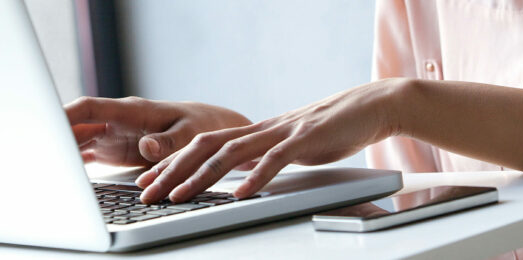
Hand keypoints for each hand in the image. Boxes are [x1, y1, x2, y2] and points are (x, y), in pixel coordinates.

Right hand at [65, 96, 251, 165]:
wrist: (208, 128)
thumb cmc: (201, 126)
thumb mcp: (190, 134)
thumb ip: (169, 142)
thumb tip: (147, 147)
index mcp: (132, 111)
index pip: (90, 107)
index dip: (66, 115)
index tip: (48, 125)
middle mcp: (117, 120)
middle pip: (76, 125)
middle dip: (56, 136)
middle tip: (42, 156)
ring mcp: (113, 134)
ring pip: (77, 139)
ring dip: (61, 150)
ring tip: (49, 170)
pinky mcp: (114, 148)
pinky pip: (86, 152)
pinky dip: (72, 161)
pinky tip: (61, 173)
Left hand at [136, 79, 407, 203]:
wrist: (369, 107)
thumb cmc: (332, 127)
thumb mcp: (290, 144)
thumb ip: (265, 155)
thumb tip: (244, 172)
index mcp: (257, 132)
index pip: (205, 144)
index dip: (174, 161)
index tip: (150, 180)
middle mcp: (263, 130)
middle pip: (206, 146)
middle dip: (173, 169)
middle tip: (147, 191)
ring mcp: (283, 132)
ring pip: (232, 153)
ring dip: (202, 176)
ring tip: (180, 196)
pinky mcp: (306, 139)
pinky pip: (276, 159)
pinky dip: (257, 177)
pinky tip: (241, 194)